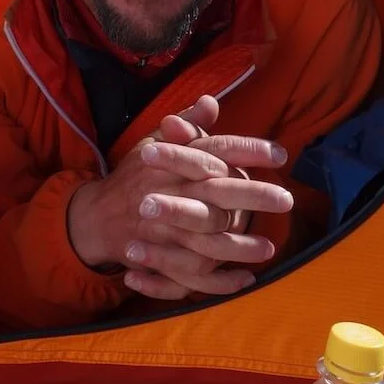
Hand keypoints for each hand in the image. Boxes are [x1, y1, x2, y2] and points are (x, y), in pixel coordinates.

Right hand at [67, 129, 291, 290]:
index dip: (247, 150)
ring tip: (269, 247)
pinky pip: (192, 275)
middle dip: (251, 196)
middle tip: (285, 198)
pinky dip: (218, 282)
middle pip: (215, 194)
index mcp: (172, 162)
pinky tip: (244, 280)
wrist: (97, 216)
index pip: (214, 151)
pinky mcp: (159, 258)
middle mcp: (170, 193)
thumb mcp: (154, 143)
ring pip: (206, 239)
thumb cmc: (134, 177)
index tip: (279, 154)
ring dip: (239, 245)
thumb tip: (211, 101)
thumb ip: (186, 125)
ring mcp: (164, 230)